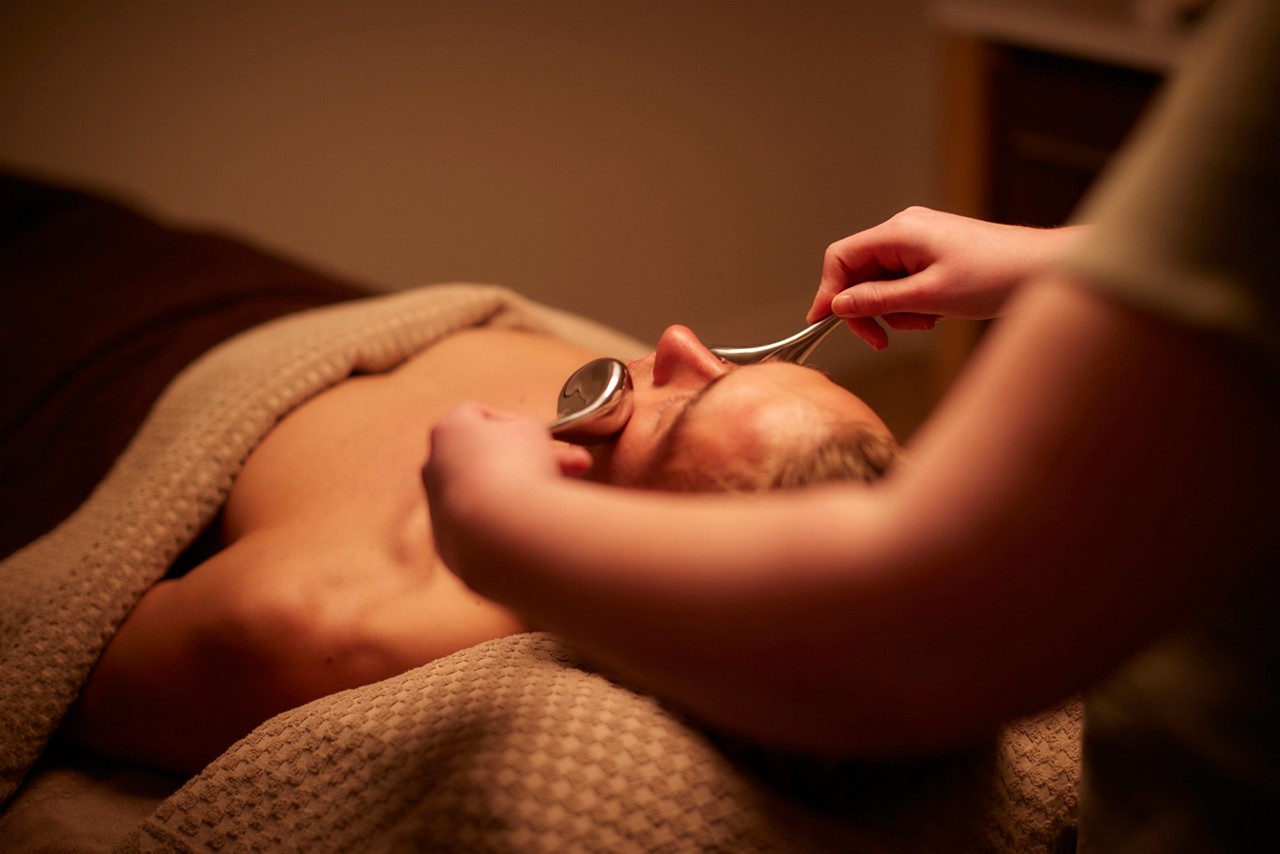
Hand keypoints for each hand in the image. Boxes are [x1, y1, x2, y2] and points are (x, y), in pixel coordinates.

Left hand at [423, 403, 589, 580]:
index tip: (537, 437)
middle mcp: (435, 468)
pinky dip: (507, 523)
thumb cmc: (515, 469)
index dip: (511, 422)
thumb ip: (522, 430)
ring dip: (523, 492)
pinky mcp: (451, 544)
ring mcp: (440, 508)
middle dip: (529, 460)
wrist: (502, 532)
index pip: (476, 415)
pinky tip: (537, 525)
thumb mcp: (531, 430)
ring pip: (488, 493)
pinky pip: (485, 525)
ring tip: (564, 497)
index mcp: (447, 430)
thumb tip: (522, 447)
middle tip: (569, 466)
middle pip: (485, 457)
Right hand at [807, 207, 1085, 348]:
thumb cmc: (995, 275)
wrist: (1045, 269)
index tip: (824, 323)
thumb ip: (878, 300)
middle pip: (860, 273)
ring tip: (926, 321)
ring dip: (895, 311)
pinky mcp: (934, 257)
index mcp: (900, 232)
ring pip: (882, 284)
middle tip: (880, 340)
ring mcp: (921, 244)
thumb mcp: (929, 296)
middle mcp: (905, 232)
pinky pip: (905, 284)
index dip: (828, 291)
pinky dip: (913, 305)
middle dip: (868, 309)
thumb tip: (838, 304)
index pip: (842, 257)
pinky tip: (937, 314)